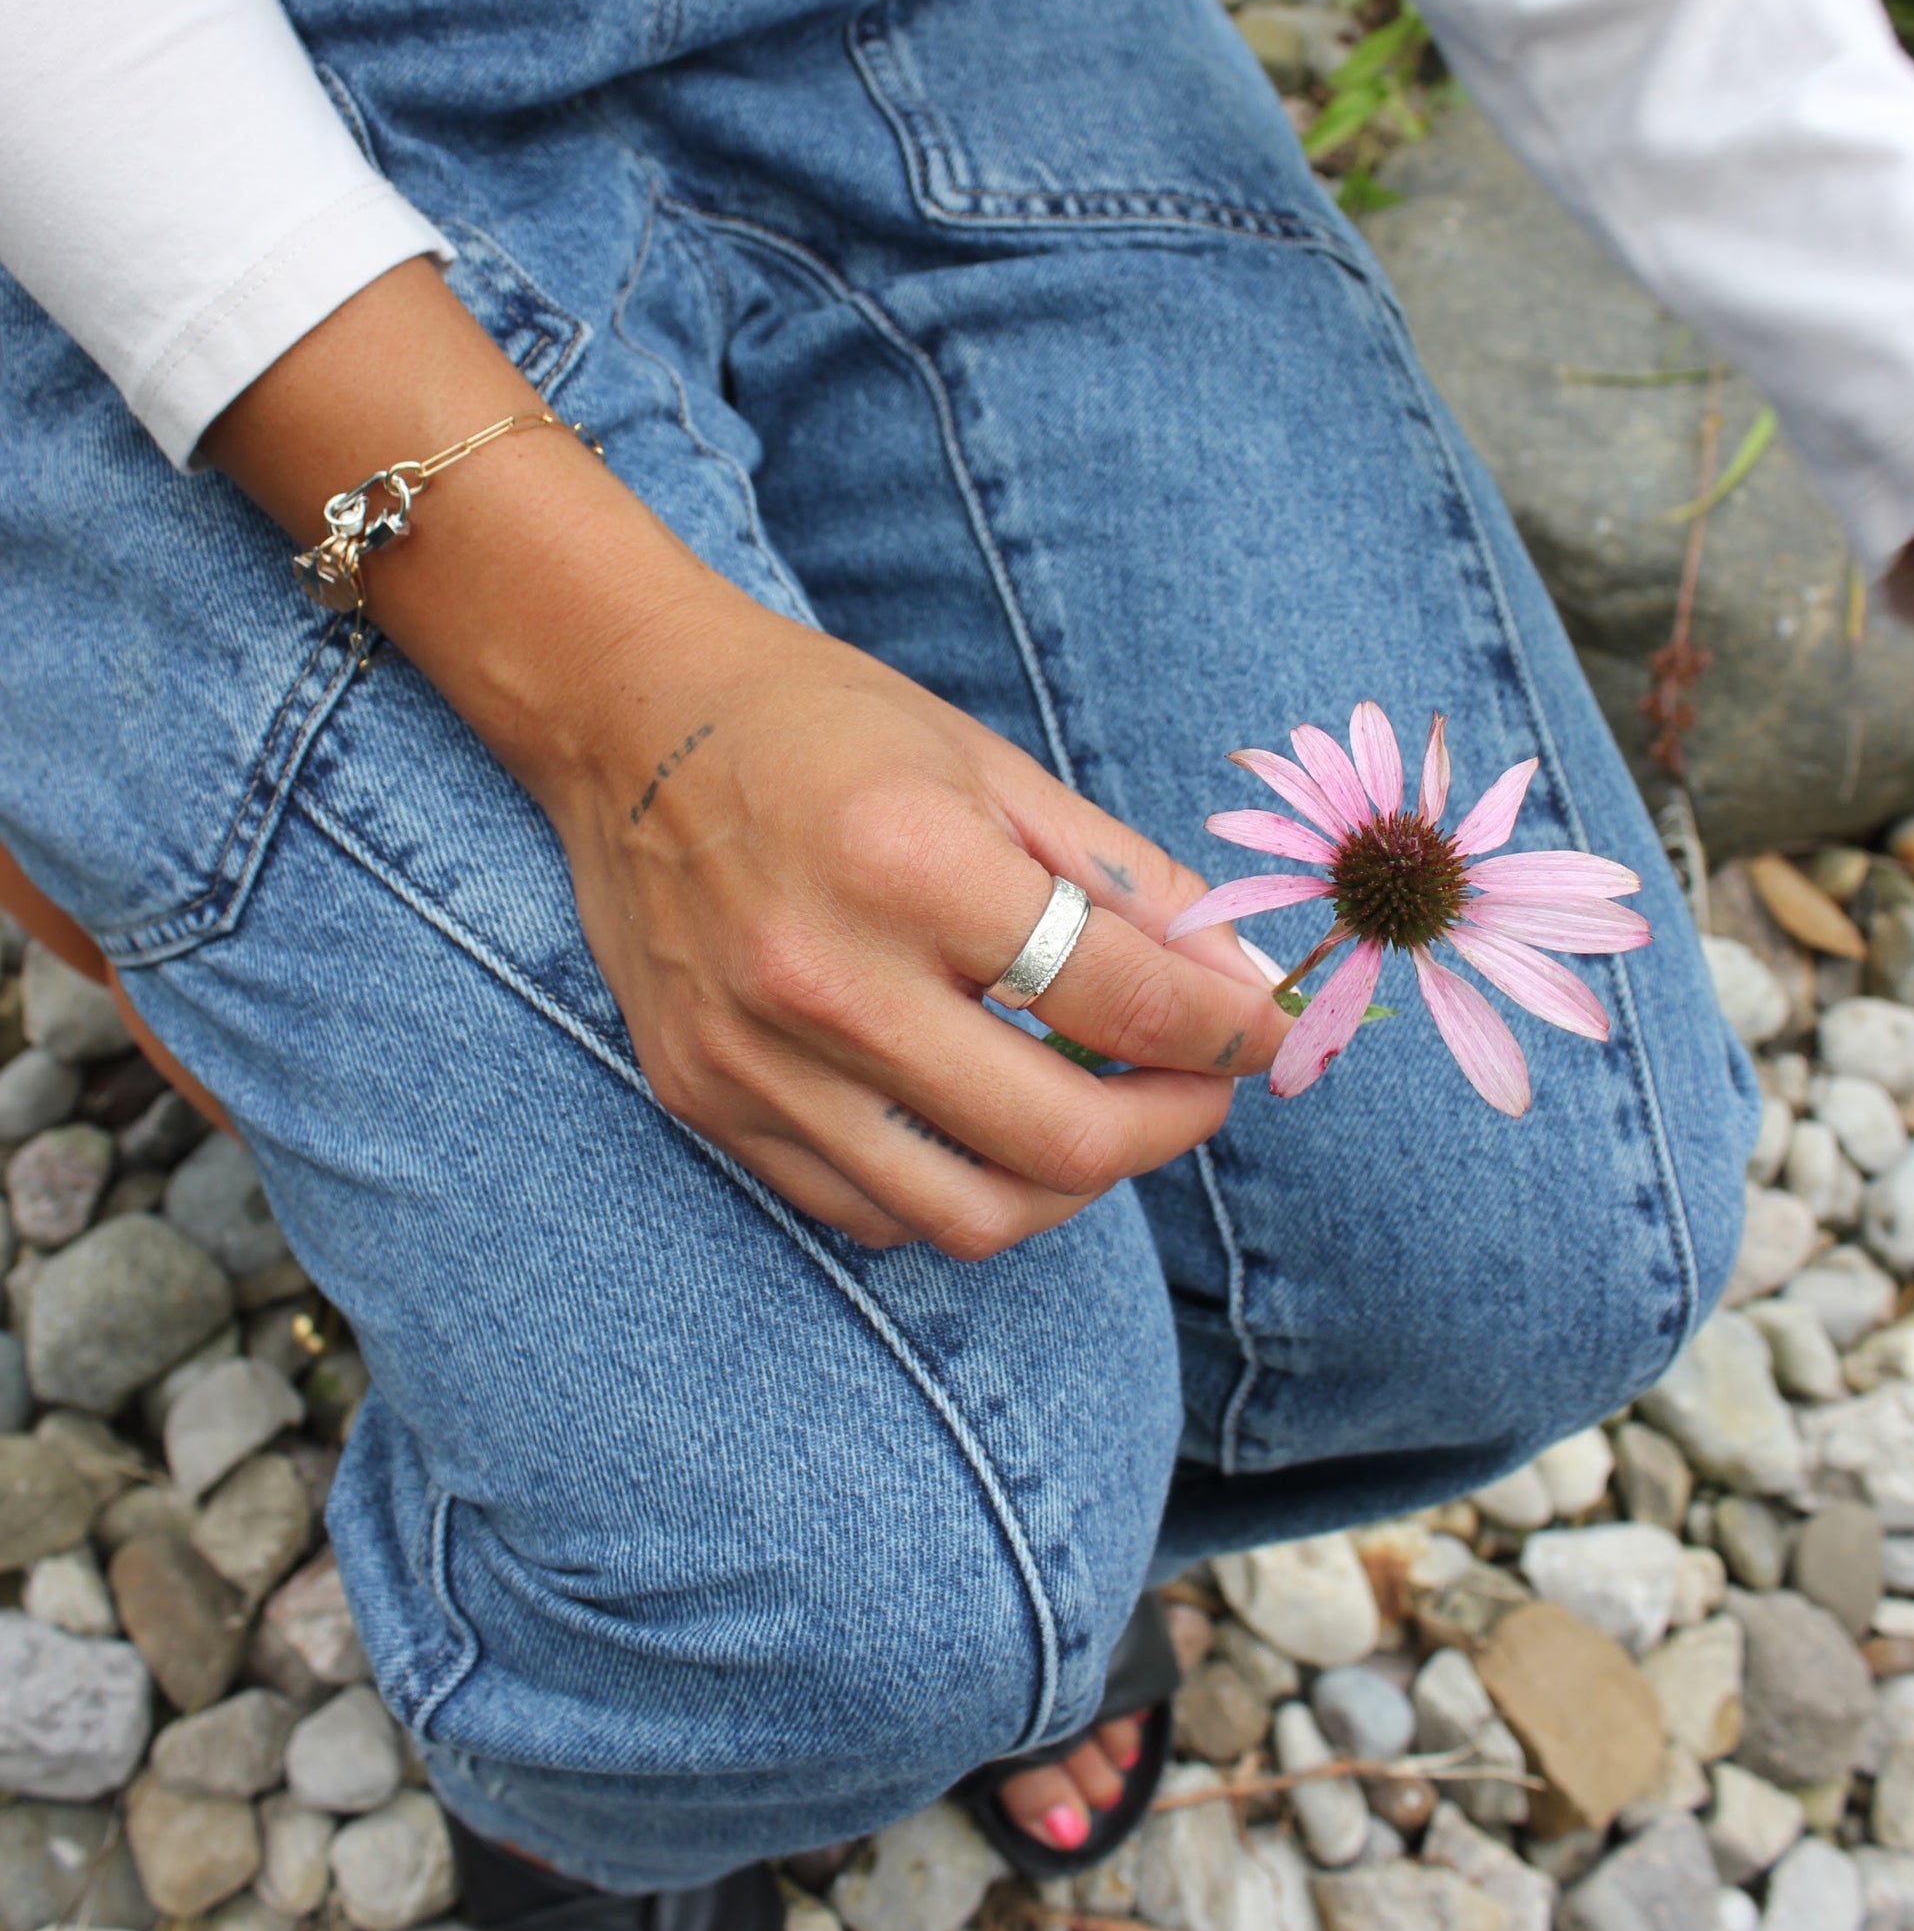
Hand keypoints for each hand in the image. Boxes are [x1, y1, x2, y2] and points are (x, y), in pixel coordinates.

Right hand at [553, 580, 1286, 1256]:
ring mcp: (754, 1058)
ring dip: (1070, 1183)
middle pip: (1059, 1140)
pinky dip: (956, 1186)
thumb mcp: (992, 766)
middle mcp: (824, 977)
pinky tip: (982, 1119)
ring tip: (1100, 1112)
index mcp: (909, 862)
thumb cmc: (824, 724)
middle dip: (1170, 1127)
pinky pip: (871, 1210)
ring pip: (969, 1213)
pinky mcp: (707, 1102)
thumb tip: (1247, 986)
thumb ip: (1126, 884)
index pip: (1122, 997)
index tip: (1272, 1035)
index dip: (1231, 1031)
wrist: (625, 717)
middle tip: (1202, 1088)